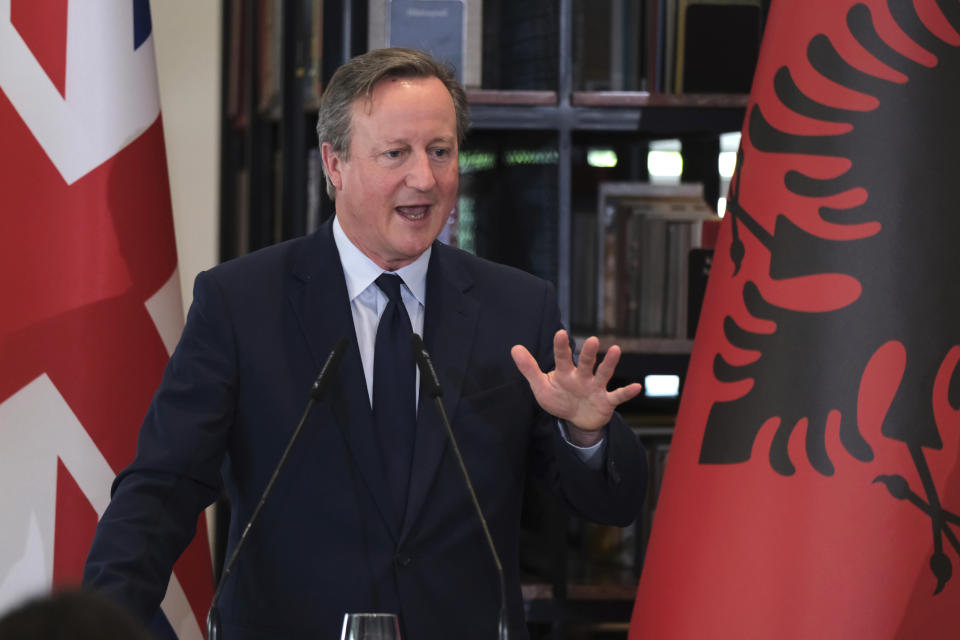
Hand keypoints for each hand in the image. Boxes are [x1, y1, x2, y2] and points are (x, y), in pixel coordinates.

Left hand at [511, 330, 642, 446]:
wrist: (577, 419)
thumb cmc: (559, 398)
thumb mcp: (541, 387)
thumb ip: (529, 369)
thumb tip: (514, 347)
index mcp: (565, 373)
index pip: (562, 358)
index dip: (561, 347)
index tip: (560, 333)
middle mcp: (582, 376)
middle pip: (586, 362)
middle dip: (589, 353)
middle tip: (592, 340)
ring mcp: (596, 387)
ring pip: (603, 374)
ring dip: (610, 363)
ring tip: (616, 349)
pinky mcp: (607, 401)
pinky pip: (618, 396)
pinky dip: (627, 392)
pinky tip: (637, 387)